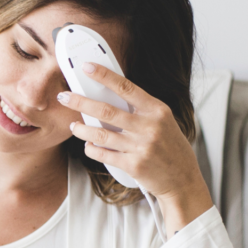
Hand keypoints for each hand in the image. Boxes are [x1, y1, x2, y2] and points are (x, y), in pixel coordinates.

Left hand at [57, 63, 213, 235]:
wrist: (183, 180)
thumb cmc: (171, 148)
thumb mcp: (163, 122)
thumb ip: (141, 111)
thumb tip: (110, 97)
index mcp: (157, 110)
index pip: (126, 87)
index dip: (104, 76)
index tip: (87, 68)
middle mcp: (149, 127)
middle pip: (106, 110)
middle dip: (81, 102)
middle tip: (64, 97)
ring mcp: (141, 147)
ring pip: (101, 134)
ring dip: (82, 129)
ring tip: (74, 127)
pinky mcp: (133, 165)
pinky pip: (104, 154)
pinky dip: (92, 149)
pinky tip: (88, 145)